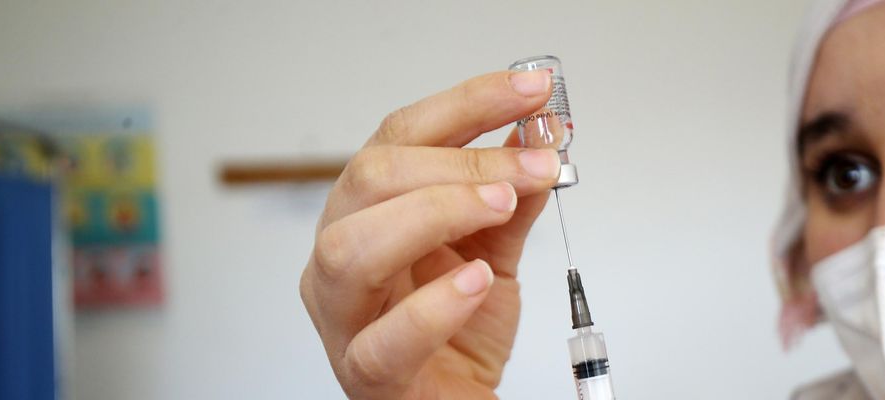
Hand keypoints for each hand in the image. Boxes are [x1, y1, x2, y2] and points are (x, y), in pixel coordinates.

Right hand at [300, 69, 557, 398]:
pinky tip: (476, 281)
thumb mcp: (495, 250)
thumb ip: (514, 196)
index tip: (530, 91)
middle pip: (371, 178)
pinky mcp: (366, 371)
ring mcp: (344, 313)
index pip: (401, 135)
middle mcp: (343, 251)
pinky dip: (433, 306)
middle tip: (529, 163)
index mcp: (369, 210)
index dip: (467, 103)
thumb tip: (541, 136)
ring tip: (500, 206)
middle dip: (459, 160)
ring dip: (436, 213)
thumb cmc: (460, 331)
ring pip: (353, 248)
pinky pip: (383, 339)